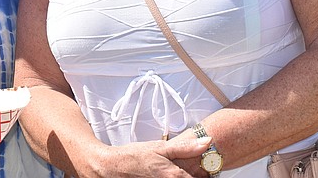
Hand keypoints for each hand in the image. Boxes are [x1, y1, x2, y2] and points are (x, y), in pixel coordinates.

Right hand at [85, 136, 213, 177]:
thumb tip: (207, 142)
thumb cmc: (133, 156)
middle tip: (185, 171)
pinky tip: (162, 175)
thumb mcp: (160, 147)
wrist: (110, 167)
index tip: (205, 171)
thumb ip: (186, 147)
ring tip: (170, 172)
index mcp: (174, 176)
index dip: (204, 175)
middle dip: (191, 176)